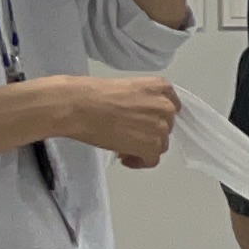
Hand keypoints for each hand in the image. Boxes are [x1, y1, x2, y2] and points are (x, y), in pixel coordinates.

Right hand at [54, 75, 177, 164]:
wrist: (79, 106)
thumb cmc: (92, 94)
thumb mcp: (126, 88)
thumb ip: (141, 101)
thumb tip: (138, 118)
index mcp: (160, 86)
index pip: (170, 106)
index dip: (155, 117)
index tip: (142, 122)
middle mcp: (166, 106)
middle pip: (165, 126)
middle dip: (148, 132)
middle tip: (126, 135)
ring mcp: (161, 127)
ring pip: (160, 144)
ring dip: (143, 148)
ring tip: (121, 147)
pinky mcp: (151, 146)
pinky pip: (152, 160)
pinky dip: (140, 162)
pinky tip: (125, 158)